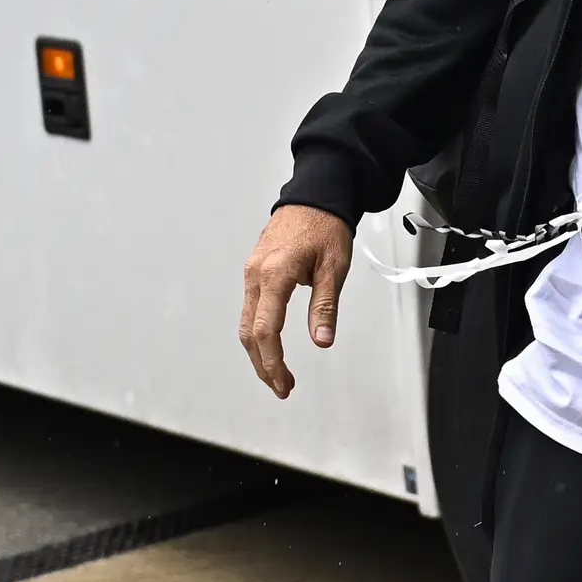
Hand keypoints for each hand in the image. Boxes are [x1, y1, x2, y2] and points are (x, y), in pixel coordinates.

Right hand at [239, 204, 356, 398]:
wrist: (314, 195)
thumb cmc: (326, 225)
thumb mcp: (334, 267)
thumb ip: (325, 306)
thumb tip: (322, 340)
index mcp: (275, 274)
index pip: (266, 330)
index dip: (273, 361)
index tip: (283, 382)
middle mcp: (256, 275)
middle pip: (250, 333)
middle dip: (264, 364)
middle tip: (282, 386)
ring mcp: (252, 272)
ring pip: (246, 323)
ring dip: (260, 352)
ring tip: (279, 373)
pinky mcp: (255, 271)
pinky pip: (250, 309)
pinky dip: (258, 333)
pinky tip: (271, 346)